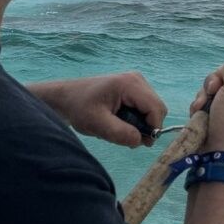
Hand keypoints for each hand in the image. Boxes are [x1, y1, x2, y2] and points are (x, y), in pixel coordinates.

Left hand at [31, 72, 166, 147]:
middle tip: (127, 138)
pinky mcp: (133, 87)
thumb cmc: (79, 108)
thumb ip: (120, 133)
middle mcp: (137, 79)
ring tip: (120, 128)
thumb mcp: (97, 124)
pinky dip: (137, 118)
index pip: (156, 108)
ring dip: (141, 123)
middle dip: (147, 126)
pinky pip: (145, 106)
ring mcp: (136, 81)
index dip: (153, 128)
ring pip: (152, 108)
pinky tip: (121, 121)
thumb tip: (141, 140)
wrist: (67, 97)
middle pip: (157, 107)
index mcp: (130, 84)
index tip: (140, 143)